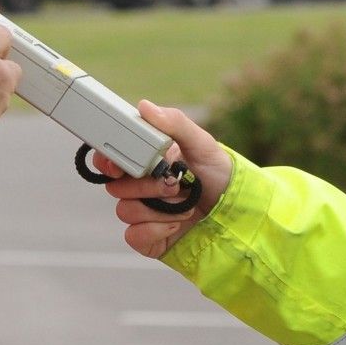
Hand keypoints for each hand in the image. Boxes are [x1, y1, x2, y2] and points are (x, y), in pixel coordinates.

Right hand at [94, 100, 231, 258]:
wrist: (238, 215)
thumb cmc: (220, 176)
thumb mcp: (202, 144)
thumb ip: (174, 123)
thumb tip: (144, 106)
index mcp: (145, 162)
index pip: (110, 160)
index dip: (107, 162)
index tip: (117, 166)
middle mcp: (139, 188)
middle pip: (115, 186)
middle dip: (144, 186)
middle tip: (172, 184)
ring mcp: (142, 214)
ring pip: (124, 211)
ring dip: (157, 209)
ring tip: (184, 205)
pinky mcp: (148, 238)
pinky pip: (134, 235)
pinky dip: (155, 230)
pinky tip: (177, 224)